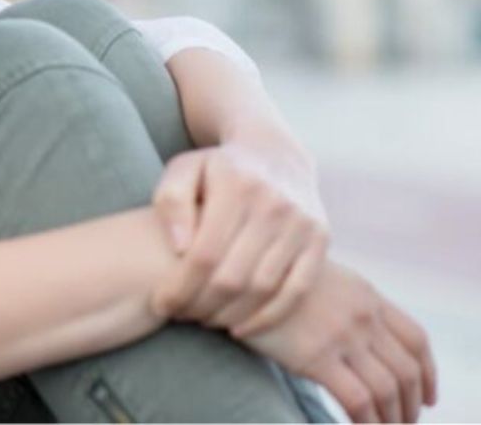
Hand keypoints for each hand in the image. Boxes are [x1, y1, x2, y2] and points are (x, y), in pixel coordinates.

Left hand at [149, 135, 329, 335]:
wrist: (274, 153)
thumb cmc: (216, 169)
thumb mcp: (183, 170)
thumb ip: (171, 202)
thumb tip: (179, 246)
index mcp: (236, 185)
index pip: (204, 253)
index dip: (180, 286)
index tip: (160, 304)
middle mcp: (274, 204)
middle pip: (234, 276)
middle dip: (201, 305)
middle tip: (180, 316)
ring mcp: (302, 223)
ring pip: (264, 288)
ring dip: (230, 315)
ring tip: (204, 321)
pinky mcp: (320, 239)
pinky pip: (297, 290)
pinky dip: (269, 317)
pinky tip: (241, 329)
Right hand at [238, 258, 436, 422]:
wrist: (234, 265)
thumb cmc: (266, 273)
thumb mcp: (317, 274)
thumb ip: (341, 299)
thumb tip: (352, 333)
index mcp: (366, 295)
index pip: (416, 340)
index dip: (429, 374)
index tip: (428, 396)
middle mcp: (363, 316)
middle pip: (407, 370)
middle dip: (412, 404)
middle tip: (405, 423)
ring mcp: (342, 336)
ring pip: (388, 390)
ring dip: (393, 419)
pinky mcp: (316, 356)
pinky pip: (358, 400)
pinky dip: (367, 422)